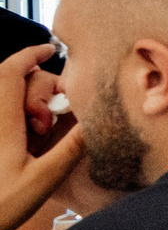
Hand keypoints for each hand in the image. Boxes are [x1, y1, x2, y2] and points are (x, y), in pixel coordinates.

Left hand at [0, 44, 85, 229]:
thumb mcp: (44, 179)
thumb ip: (71, 148)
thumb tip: (96, 122)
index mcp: (3, 121)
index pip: (11, 72)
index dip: (29, 54)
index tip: (49, 49)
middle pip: (15, 83)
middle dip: (39, 91)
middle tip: (48, 122)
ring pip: (10, 99)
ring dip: (30, 107)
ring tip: (38, 136)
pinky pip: (7, 117)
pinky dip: (22, 118)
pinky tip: (31, 138)